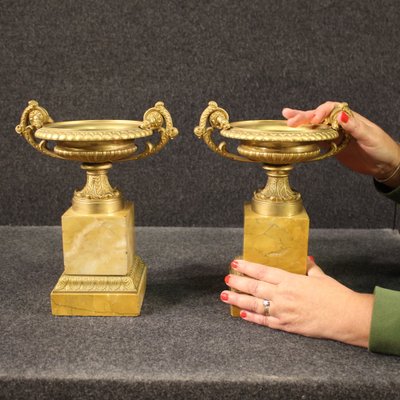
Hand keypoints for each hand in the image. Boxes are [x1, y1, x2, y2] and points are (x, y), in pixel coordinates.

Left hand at [220, 257, 373, 347]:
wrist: (348, 318)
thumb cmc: (335, 295)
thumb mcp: (320, 276)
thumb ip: (309, 267)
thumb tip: (305, 258)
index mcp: (291, 280)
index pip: (263, 272)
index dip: (247, 267)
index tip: (235, 263)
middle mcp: (283, 295)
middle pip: (255, 287)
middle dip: (238, 283)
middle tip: (226, 279)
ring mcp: (284, 312)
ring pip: (255, 305)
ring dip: (238, 300)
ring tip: (225, 296)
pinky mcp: (287, 326)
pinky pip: (265, 322)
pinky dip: (252, 318)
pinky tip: (242, 315)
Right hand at [282, 101, 399, 187]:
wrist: (384, 165)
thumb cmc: (382, 148)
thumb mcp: (370, 136)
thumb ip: (354, 126)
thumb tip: (340, 115)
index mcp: (350, 117)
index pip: (331, 108)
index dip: (321, 111)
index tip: (314, 119)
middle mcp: (340, 124)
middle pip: (319, 116)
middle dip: (304, 116)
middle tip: (290, 119)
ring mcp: (335, 135)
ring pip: (315, 126)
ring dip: (302, 123)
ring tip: (287, 118)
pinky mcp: (332, 146)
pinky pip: (317, 139)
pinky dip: (306, 136)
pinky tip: (296, 134)